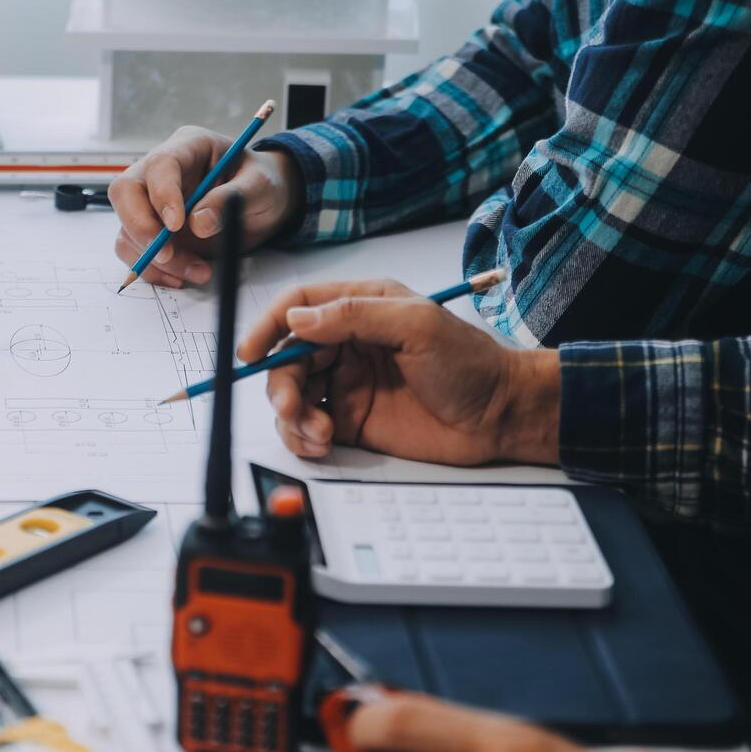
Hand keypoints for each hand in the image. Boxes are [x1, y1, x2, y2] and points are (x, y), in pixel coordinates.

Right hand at [109, 126, 299, 286]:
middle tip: (167, 255)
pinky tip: (182, 277)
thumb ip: (231, 199)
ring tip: (198, 271)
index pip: (160, 165)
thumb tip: (199, 223)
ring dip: (155, 258)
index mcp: (188, 147)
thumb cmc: (262, 185)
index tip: (176, 225)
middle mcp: (160, 172)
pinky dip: (154, 270)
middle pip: (125, 192)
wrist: (262, 205)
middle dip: (141, 228)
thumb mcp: (260, 186)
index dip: (162, 195)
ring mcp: (150, 202)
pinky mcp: (151, 231)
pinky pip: (134, 251)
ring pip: (127, 228)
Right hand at [239, 279, 559, 465]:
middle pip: (286, 357)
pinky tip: (322, 443)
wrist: (501, 415)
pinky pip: (306, 427)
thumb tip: (297, 318)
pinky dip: (302, 438)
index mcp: (360, 308)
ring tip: (318, 433)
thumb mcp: (416, 325)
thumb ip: (354, 316)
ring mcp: (345, 383)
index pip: (298, 307)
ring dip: (291, 415)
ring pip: (291, 394)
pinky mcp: (349, 420)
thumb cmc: (470, 363)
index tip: (250, 351)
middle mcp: (346, 344)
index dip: (267, 326)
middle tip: (292, 407)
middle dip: (280, 383)